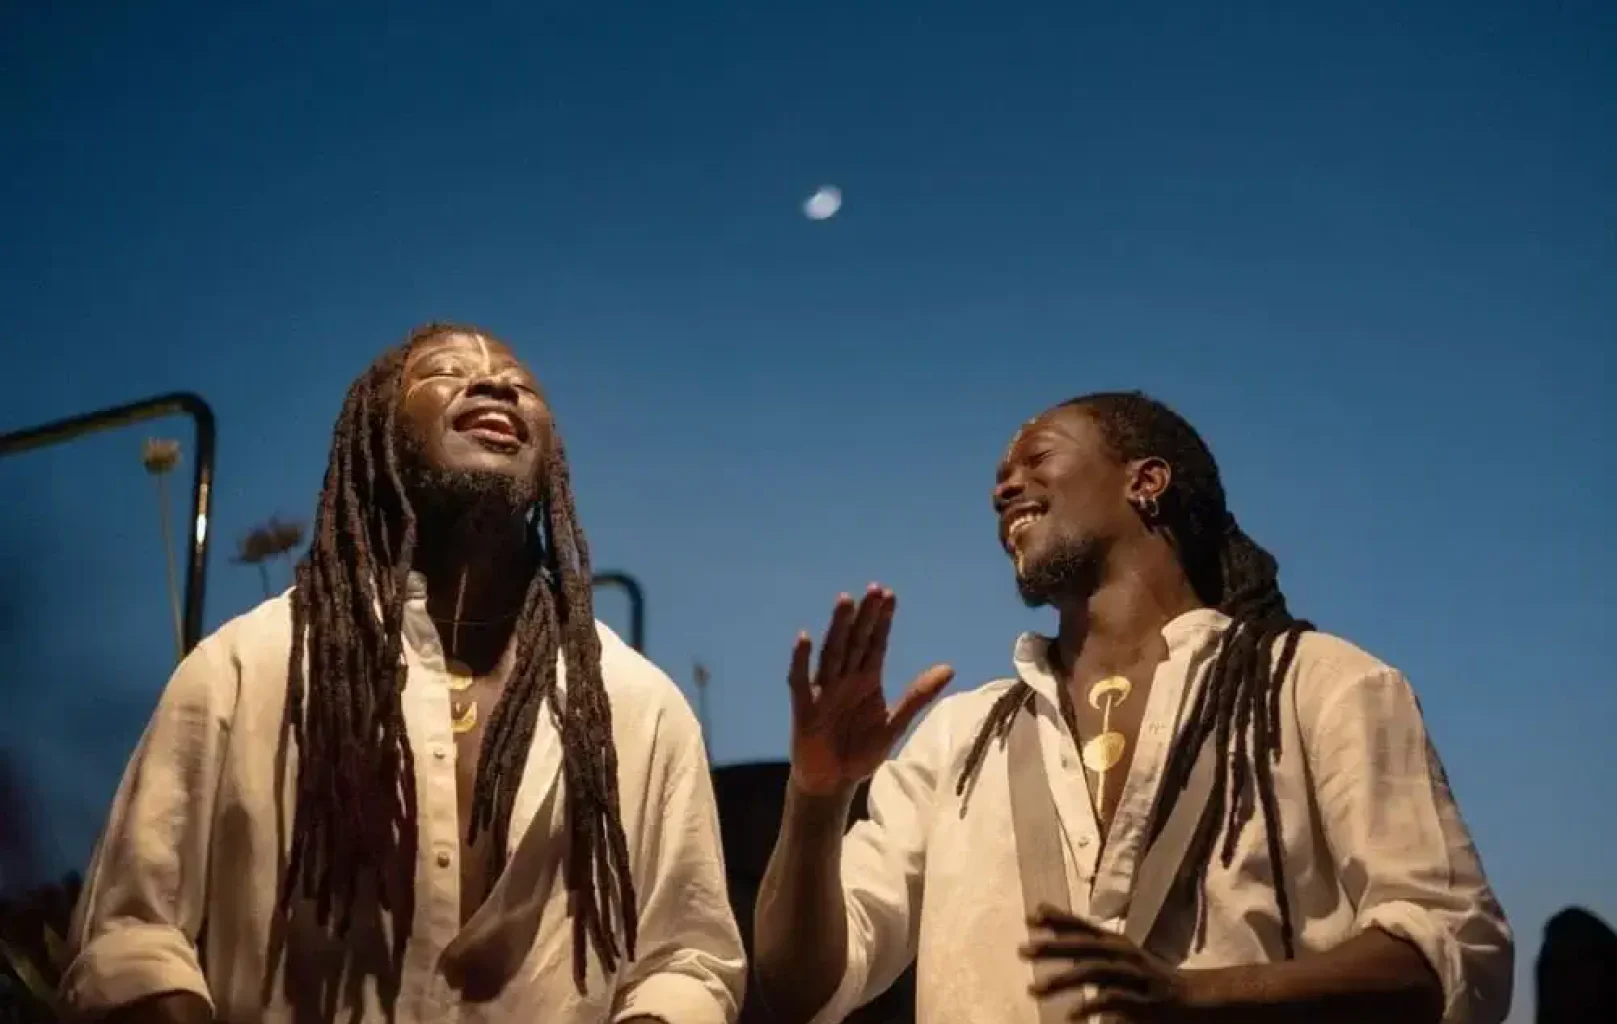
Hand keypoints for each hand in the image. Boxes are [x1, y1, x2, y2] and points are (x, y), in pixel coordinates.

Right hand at [787, 585, 953, 797]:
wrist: (833, 782)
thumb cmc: (861, 751)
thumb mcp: (894, 723)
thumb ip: (918, 696)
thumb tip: (949, 668)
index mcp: (866, 680)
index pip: (875, 643)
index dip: (882, 621)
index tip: (889, 595)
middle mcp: (844, 679)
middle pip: (855, 641)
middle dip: (864, 616)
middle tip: (873, 589)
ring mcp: (823, 691)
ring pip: (832, 653)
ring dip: (838, 627)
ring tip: (845, 601)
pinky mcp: (804, 708)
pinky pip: (800, 680)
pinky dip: (801, 660)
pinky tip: (804, 638)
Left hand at [1021, 904, 1207, 1022]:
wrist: (1193, 998)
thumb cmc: (1145, 975)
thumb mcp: (1115, 953)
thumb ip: (1082, 937)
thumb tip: (1044, 913)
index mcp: (1115, 942)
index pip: (1084, 926)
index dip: (1058, 920)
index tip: (1030, 919)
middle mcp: (1123, 954)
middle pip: (1084, 947)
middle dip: (1053, 947)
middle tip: (1023, 950)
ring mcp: (1134, 977)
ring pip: (1095, 973)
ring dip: (1063, 980)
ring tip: (1034, 989)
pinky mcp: (1143, 1003)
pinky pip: (1114, 1002)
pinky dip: (1091, 1007)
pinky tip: (1071, 1016)